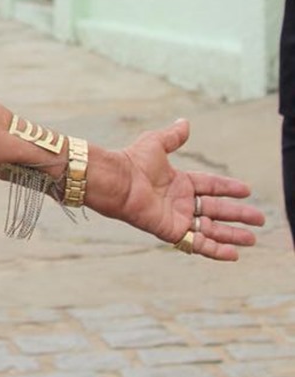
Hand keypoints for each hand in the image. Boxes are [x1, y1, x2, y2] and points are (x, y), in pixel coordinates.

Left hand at [101, 120, 263, 260]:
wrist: (117, 180)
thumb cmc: (132, 161)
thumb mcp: (156, 143)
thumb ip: (172, 136)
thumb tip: (185, 122)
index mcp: (179, 182)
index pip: (210, 186)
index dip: (228, 188)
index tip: (247, 190)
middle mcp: (180, 202)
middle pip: (216, 210)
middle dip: (238, 215)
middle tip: (260, 219)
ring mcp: (177, 218)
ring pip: (211, 229)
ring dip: (231, 235)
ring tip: (252, 239)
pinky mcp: (172, 232)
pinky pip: (198, 244)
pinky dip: (216, 250)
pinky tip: (234, 254)